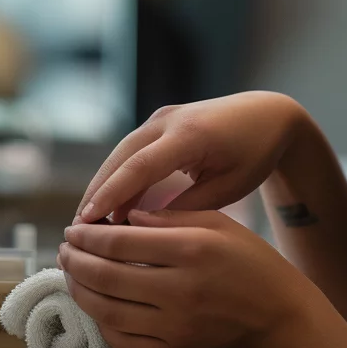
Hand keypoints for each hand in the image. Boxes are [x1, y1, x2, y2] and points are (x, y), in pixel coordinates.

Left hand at [58, 209, 316, 347]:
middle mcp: (179, 288)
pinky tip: (95, 306)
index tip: (74, 229)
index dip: (89, 235)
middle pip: (106, 275)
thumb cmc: (252, 262)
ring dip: (79, 290)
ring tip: (71, 274)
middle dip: (75, 260)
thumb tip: (126, 217)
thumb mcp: (220, 223)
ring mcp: (174, 324)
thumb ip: (172, 217)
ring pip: (106, 310)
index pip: (120, 242)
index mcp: (192, 249)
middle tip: (64, 248)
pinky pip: (122, 341)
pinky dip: (101, 323)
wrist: (279, 314)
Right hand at [75, 92, 305, 223]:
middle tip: (77, 232)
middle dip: (97, 194)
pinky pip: (133, 151)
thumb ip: (189, 206)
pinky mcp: (161, 122)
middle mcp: (170, 120)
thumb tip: (147, 229)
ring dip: (103, 186)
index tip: (87, 221)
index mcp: (189, 134)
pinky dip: (119, 176)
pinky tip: (110, 206)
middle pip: (121, 159)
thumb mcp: (230, 186)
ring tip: (87, 225)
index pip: (140, 167)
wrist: (269, 115)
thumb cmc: (256, 152)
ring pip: (122, 154)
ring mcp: (163, 118)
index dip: (112, 195)